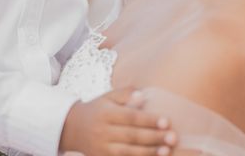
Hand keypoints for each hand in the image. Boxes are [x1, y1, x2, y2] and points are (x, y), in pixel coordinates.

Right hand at [59, 88, 176, 155]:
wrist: (72, 128)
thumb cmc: (97, 110)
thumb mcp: (107, 98)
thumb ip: (125, 94)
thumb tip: (143, 95)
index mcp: (105, 113)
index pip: (130, 117)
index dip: (148, 120)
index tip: (166, 121)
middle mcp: (102, 131)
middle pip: (131, 136)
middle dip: (153, 137)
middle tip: (173, 137)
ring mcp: (101, 148)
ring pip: (128, 152)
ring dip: (149, 152)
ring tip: (167, 150)